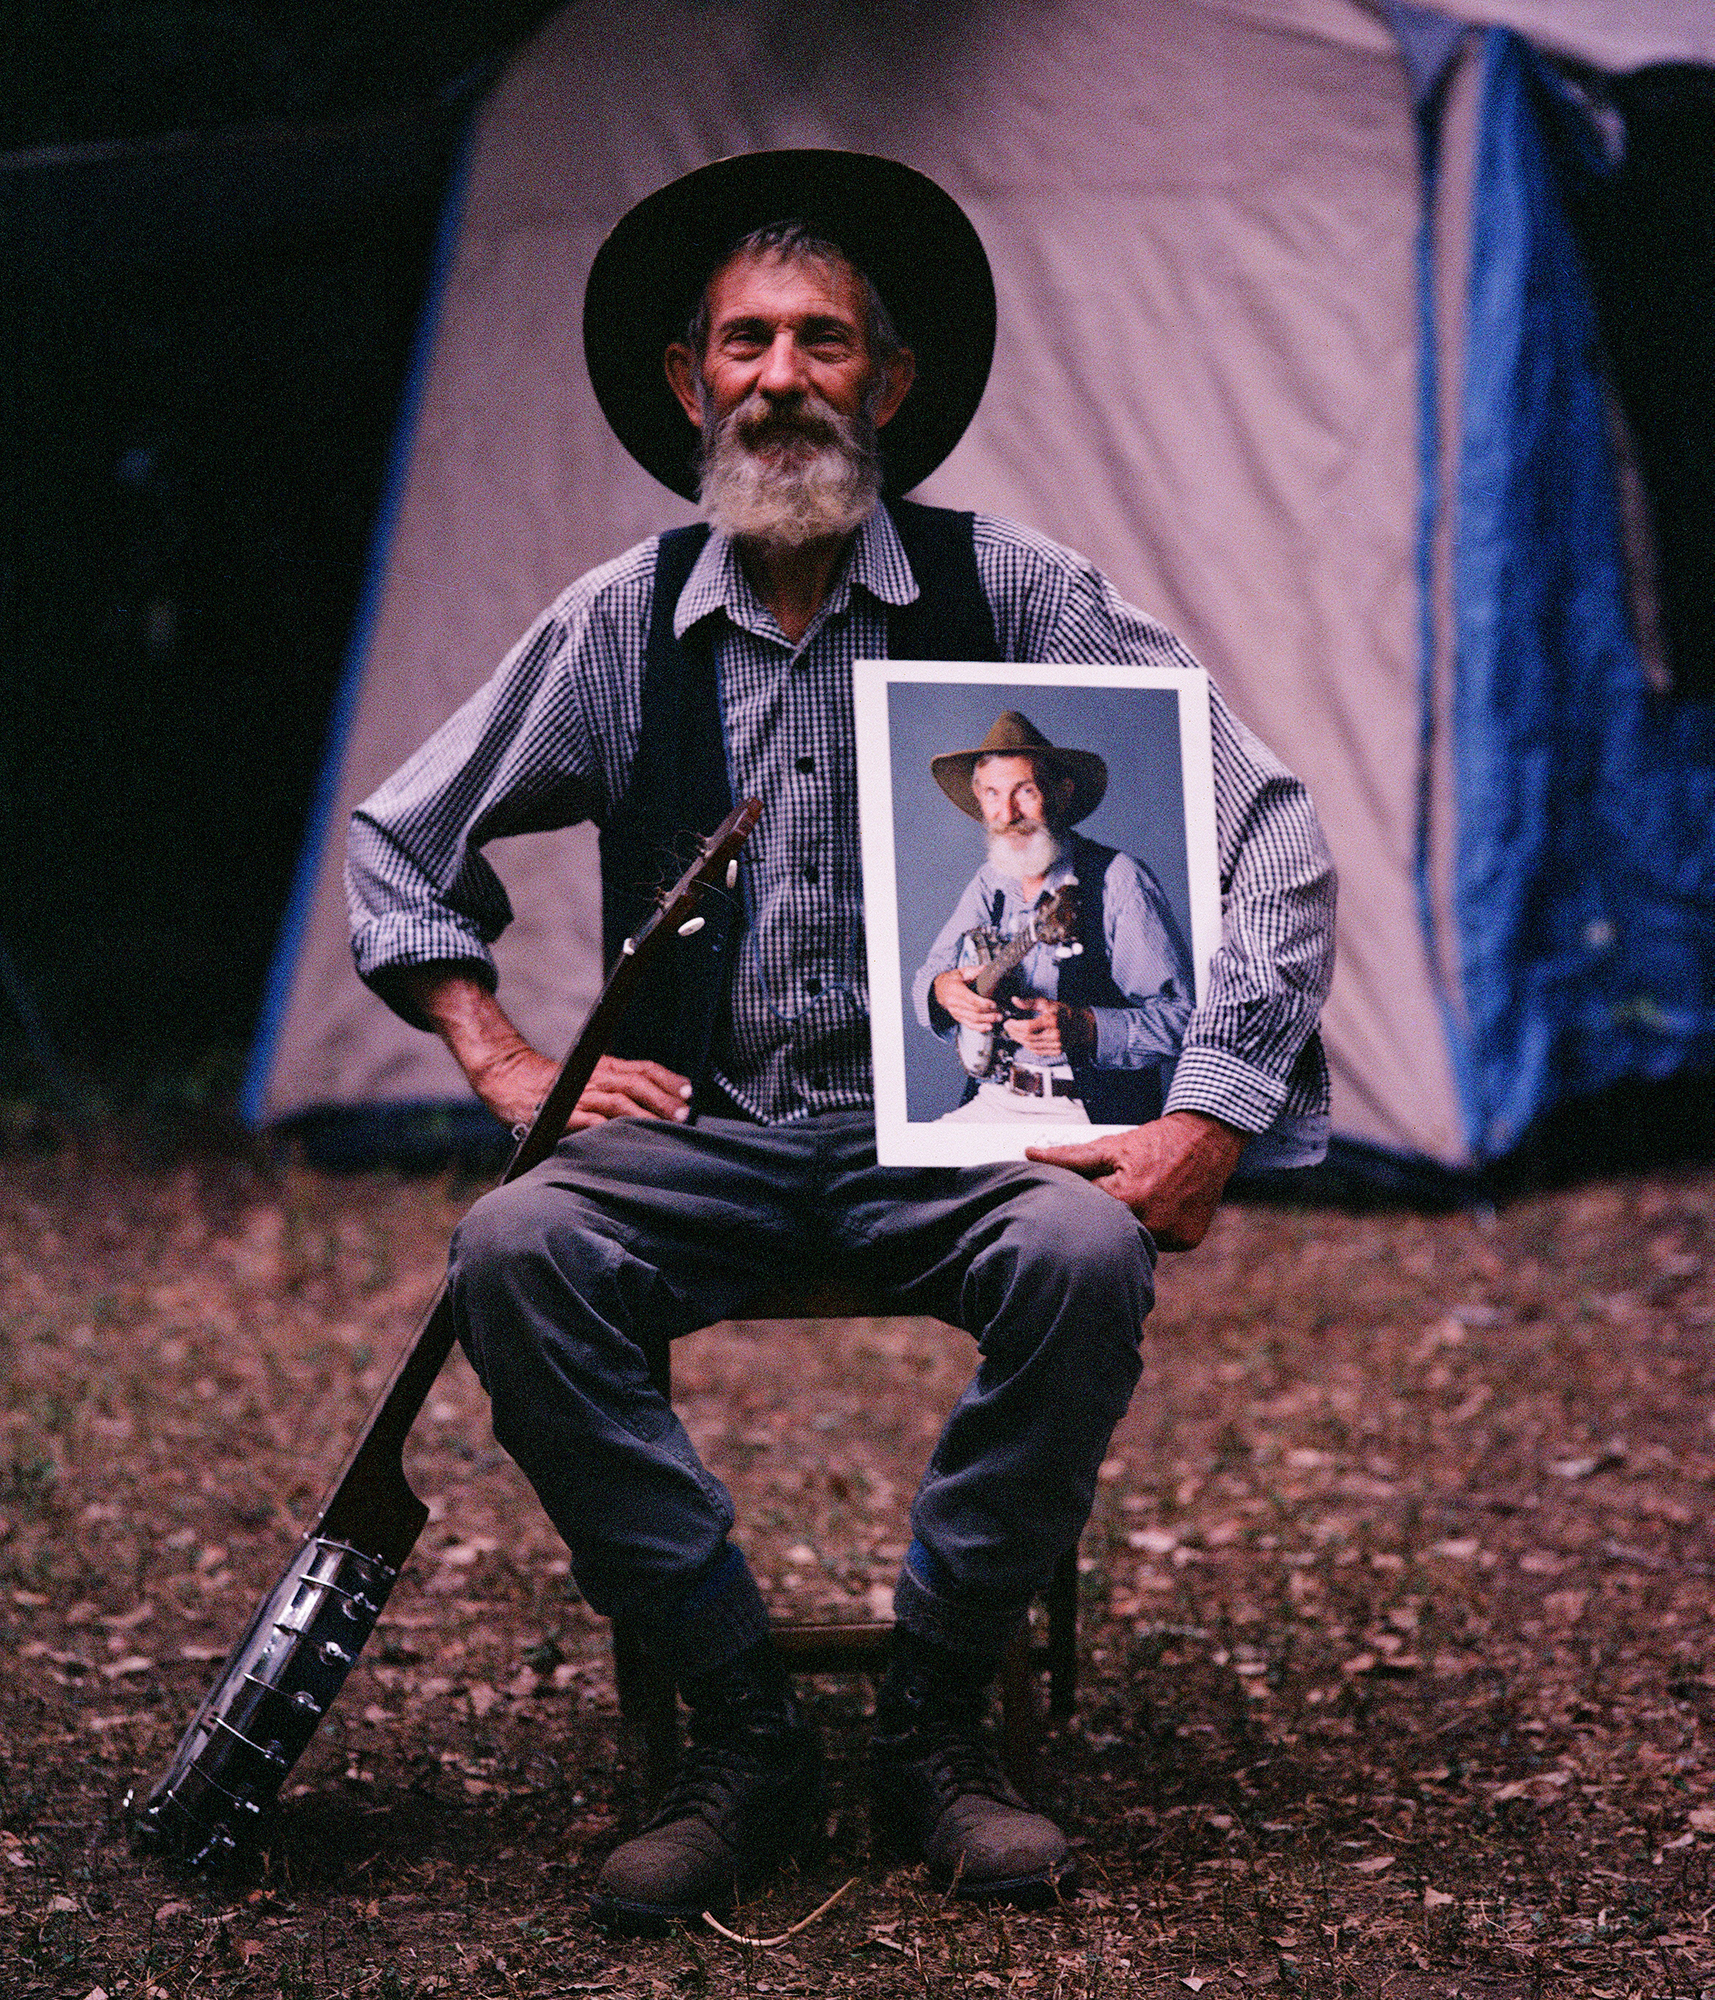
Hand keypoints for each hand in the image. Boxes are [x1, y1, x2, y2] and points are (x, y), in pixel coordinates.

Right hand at [567, 1053, 694, 1128]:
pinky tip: (625, 1137)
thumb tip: (667, 1100)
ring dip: (642, 1114)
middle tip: (682, 1113)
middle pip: (636, 1084)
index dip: (669, 1080)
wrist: (522, 1082)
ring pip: (617, 1102)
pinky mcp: (567, 1114)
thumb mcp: (599, 1077)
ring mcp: (583, 1096)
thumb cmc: (567, 1084)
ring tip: (661, 1126)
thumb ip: (627, 1084)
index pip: (645, 1069)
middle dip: (662, 1099)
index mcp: (610, 1068)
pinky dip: (608, 1128)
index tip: (689, 1092)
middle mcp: (599, 1079)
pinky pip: (590, 1122)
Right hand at [932, 965, 1001, 1030]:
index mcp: (955, 990)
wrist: (939, 989)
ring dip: (986, 1021)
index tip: (994, 1004)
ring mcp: (955, 1012)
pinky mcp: (957, 1017)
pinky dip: (979, 1028)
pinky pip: (968, 1025)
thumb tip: (985, 968)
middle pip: (973, 1011)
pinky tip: (988, 1027)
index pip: (971, 999)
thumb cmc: (952, 980)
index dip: (983, 1003)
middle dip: (988, 1014)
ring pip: (972, 1019)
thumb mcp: (961, 972)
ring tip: (997, 1019)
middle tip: (1000, 1013)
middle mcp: (954, 1002)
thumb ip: (973, 970)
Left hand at [1001, 998, 1093, 1062]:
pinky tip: (1023, 1039)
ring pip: (1031, 1046)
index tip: (1008, 1021)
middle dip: (1014, 1033)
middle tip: (1008, 1027)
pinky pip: (1037, 1051)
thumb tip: (1014, 1000)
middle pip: (1028, 1038)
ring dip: (1019, 1040)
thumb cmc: (1063, 1012)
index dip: (1015, 1026)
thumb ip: (1030, 1003)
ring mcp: (1057, 1045)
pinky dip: (1028, 1046)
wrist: (1080, 1025)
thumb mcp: (1047, 1003)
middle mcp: (1056, 1035)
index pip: (1028, 1027)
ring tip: (1013, 1033)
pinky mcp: (1057, 1051)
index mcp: (1053, 1021)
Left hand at [1026, 1109, 1246, 1249]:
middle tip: (1122, 1191)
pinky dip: (1157, 1228)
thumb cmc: (1155, 1142)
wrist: (1206, 1139)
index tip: (1087, 1192)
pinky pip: (1162, 1242)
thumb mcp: (1109, 1146)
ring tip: (1145, 1195)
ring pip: (1136, 1239)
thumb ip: (1068, 1157)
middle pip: (1110, 1231)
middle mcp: (1151, 1222)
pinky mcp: (1188, 1240)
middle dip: (1106, 1216)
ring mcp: (1172, 1235)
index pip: (1085, 1212)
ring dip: (1133, 1223)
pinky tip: (1162, 1206)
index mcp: (1126, 1199)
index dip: (1081, 1201)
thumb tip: (1031, 1156)